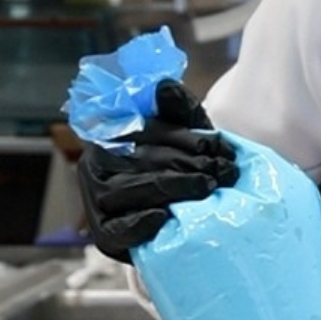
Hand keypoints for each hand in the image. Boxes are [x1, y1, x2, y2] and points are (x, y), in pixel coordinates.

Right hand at [76, 80, 239, 262]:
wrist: (181, 221)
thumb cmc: (183, 172)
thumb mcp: (186, 139)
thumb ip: (179, 112)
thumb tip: (165, 86)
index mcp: (109, 137)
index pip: (142, 130)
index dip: (182, 136)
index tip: (217, 144)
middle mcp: (96, 166)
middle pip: (140, 159)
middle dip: (188, 163)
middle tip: (224, 170)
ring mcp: (97, 201)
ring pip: (130, 189)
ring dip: (173, 187)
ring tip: (207, 187)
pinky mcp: (105, 233)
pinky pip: (117, 229)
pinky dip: (140, 223)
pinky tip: (164, 216)